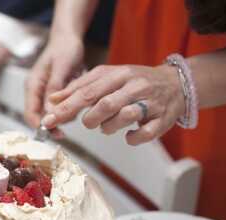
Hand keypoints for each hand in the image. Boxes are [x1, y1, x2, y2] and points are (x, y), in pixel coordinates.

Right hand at [24, 36, 83, 127]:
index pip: (30, 113)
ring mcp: (46, 94)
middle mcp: (37, 92)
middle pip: (40, 117)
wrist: (70, 38)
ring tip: (76, 111)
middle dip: (52, 124)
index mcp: (33, 85)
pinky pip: (61, 108)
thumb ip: (54, 89)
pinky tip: (78, 104)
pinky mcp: (56, 95)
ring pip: (52, 115)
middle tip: (64, 133)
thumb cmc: (64, 48)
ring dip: (63, 117)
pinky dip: (69, 109)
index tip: (52, 132)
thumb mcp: (61, 67)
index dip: (39, 126)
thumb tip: (49, 111)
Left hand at [41, 64, 185, 145]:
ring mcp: (151, 102)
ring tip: (107, 127)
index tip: (48, 120)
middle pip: (105, 104)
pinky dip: (133, 138)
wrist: (176, 83)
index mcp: (118, 74)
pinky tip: (128, 136)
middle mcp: (135, 86)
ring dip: (110, 127)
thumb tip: (53, 99)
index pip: (87, 91)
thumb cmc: (134, 82)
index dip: (66, 108)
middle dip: (90, 119)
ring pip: (125, 117)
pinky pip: (145, 133)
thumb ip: (80, 87)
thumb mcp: (108, 77)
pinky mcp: (163, 118)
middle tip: (88, 123)